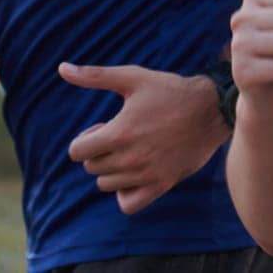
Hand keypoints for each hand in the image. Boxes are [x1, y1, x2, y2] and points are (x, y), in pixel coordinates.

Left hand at [60, 62, 228, 214]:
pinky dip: (124, 193)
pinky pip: (128, 204)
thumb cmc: (169, 90)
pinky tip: (134, 174)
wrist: (210, 109)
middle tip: (120, 135)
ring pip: (106, 185)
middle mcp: (130, 158)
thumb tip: (61, 68)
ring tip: (130, 151)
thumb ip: (94, 75)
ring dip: (111, 169)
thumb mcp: (132, 77)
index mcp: (119, 133)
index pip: (77, 151)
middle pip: (91, 167)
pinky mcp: (161, 185)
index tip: (102, 127)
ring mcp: (146, 174)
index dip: (85, 138)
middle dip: (98, 151)